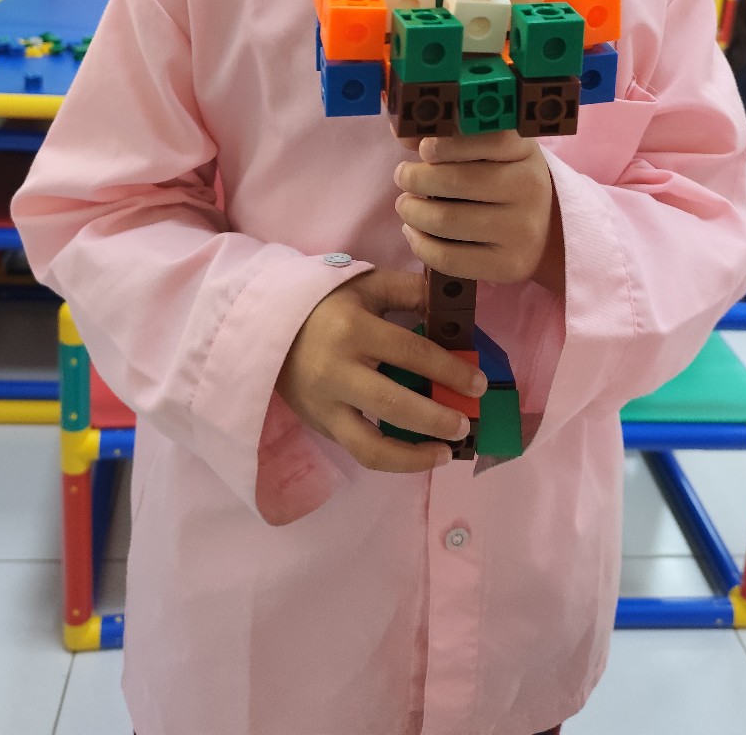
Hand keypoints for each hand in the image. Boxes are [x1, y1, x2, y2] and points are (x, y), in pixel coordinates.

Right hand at [275, 268, 487, 472]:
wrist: (267, 324)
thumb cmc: (327, 303)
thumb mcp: (367, 285)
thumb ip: (409, 292)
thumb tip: (453, 309)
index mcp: (354, 328)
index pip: (410, 353)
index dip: (449, 370)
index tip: (478, 384)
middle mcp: (337, 370)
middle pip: (393, 404)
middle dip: (436, 418)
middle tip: (466, 423)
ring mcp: (325, 404)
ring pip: (370, 445)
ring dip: (414, 456)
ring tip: (447, 453)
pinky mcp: (320, 424)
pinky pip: (359, 451)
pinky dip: (392, 460)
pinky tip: (418, 456)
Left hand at [393, 131, 564, 292]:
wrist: (545, 231)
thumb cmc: (504, 180)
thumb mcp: (490, 151)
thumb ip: (448, 137)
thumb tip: (404, 134)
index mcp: (525, 152)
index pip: (487, 140)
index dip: (446, 144)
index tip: (425, 149)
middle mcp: (529, 189)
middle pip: (456, 181)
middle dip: (414, 178)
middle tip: (403, 177)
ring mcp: (521, 231)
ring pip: (445, 221)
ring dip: (411, 212)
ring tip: (407, 206)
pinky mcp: (509, 266)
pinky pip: (448, 258)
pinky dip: (420, 244)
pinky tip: (415, 232)